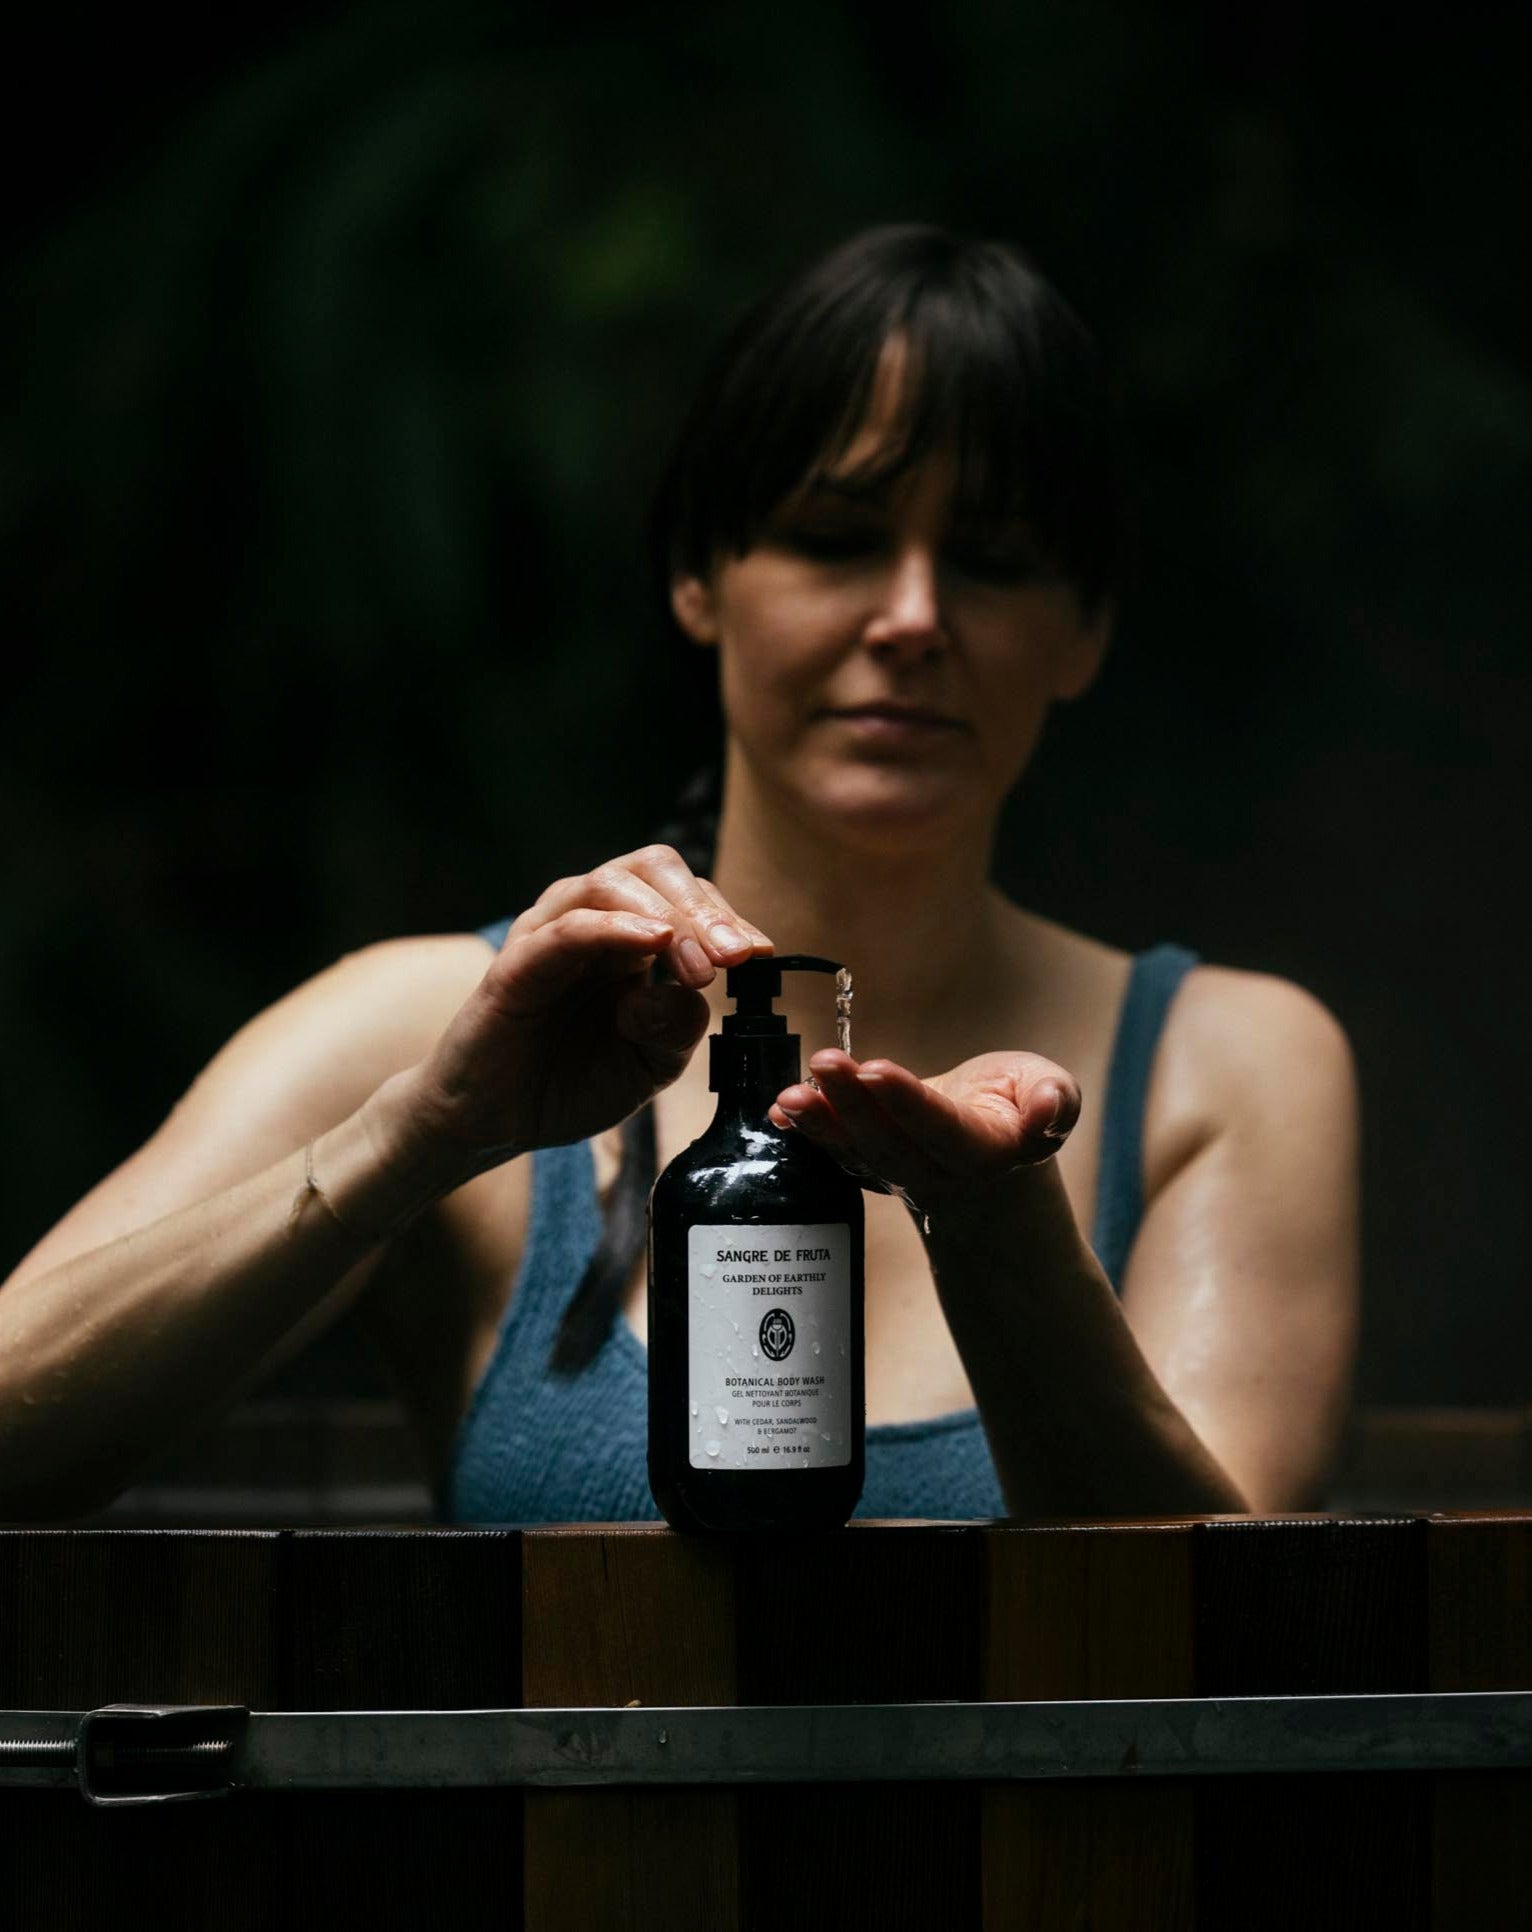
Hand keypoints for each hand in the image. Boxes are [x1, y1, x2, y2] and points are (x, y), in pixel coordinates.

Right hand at [396, 845, 771, 1175]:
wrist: (498, 1121)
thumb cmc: (569, 1081)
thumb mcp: (649, 1064)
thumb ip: (678, 1028)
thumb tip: (691, 990)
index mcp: (629, 936)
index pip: (685, 895)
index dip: (727, 917)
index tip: (759, 954)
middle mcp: (592, 920)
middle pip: (653, 868)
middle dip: (704, 907)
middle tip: (736, 956)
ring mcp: (551, 934)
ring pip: (612, 883)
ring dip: (669, 915)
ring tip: (702, 962)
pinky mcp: (518, 961)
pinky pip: (569, 927)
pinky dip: (614, 926)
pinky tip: (652, 942)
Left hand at [767, 1048, 1080, 1220]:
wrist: (992, 1158)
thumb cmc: (1018, 1110)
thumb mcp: (1051, 1091)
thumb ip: (1055, 1100)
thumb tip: (1049, 1109)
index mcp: (986, 1151)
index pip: (942, 1128)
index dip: (907, 1102)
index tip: (875, 1069)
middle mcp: (937, 1172)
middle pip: (889, 1142)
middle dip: (852, 1103)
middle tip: (824, 1061)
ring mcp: (899, 1176)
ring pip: (855, 1154)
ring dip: (819, 1124)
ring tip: (791, 1096)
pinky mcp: (870, 1168)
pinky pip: (835, 1155)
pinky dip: (805, 1135)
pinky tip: (781, 1113)